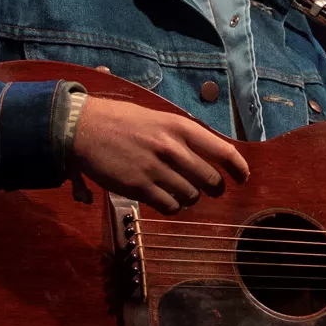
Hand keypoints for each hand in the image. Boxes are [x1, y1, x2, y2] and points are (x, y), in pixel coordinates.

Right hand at [69, 96, 249, 213]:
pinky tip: (166, 200)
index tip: (243, 178)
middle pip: (210, 180)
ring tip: (182, 193)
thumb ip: (182, 136)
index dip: (239, 169)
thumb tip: (208, 155)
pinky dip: (173, 207)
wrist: (82, 128)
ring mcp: (155, 169)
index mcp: (180, 127)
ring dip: (191, 198)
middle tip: (210, 190)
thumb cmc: (120, 121)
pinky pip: (169, 206)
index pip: (224, 151)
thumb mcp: (158, 118)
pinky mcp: (139, 187)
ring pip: (191, 196)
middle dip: (214, 189)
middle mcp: (172, 148)